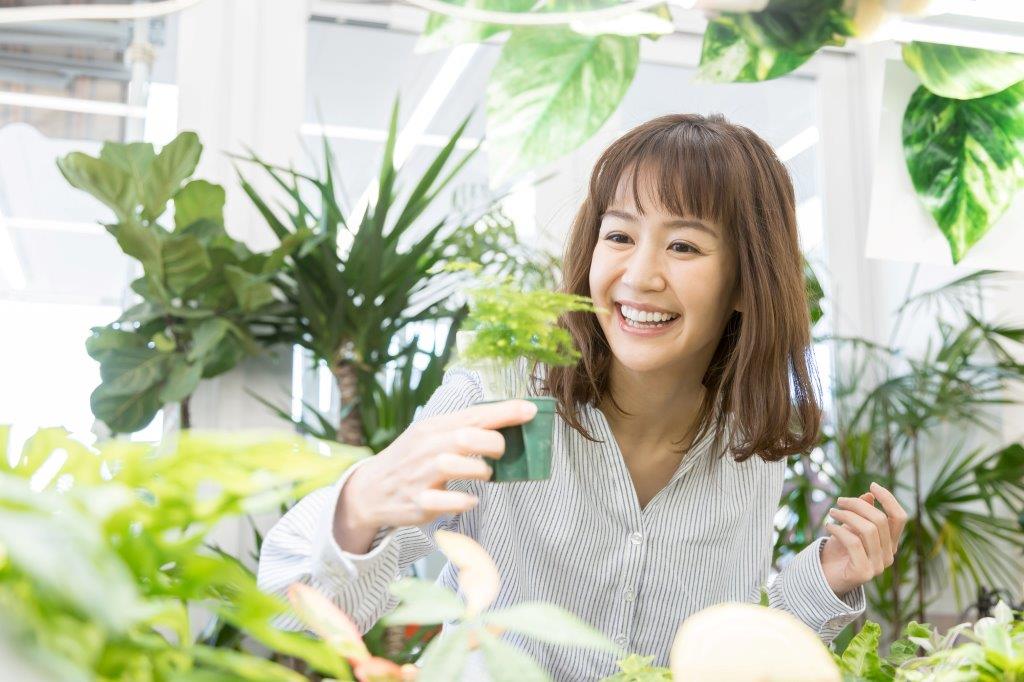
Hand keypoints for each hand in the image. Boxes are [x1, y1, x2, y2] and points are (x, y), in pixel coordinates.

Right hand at [335, 399, 537, 551]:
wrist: (369, 490)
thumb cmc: (411, 460)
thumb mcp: (431, 436)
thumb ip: (463, 429)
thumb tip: (505, 422)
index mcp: (433, 428)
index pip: (474, 415)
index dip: (505, 412)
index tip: (531, 409)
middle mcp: (426, 449)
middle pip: (466, 437)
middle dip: (493, 443)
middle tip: (501, 452)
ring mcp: (420, 476)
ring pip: (454, 465)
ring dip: (480, 471)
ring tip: (484, 474)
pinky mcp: (418, 503)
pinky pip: (445, 501)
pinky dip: (463, 501)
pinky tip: (471, 500)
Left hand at [821, 482, 907, 597]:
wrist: (825, 577)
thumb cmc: (839, 550)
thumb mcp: (851, 527)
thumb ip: (862, 514)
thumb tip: (869, 495)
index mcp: (890, 543)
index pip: (899, 517)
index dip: (889, 499)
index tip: (872, 485)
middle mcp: (889, 555)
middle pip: (880, 520)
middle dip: (857, 505)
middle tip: (839, 501)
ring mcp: (878, 566)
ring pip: (867, 529)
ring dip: (846, 515)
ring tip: (832, 512)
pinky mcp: (863, 573)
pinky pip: (854, 543)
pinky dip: (839, 530)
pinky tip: (828, 526)